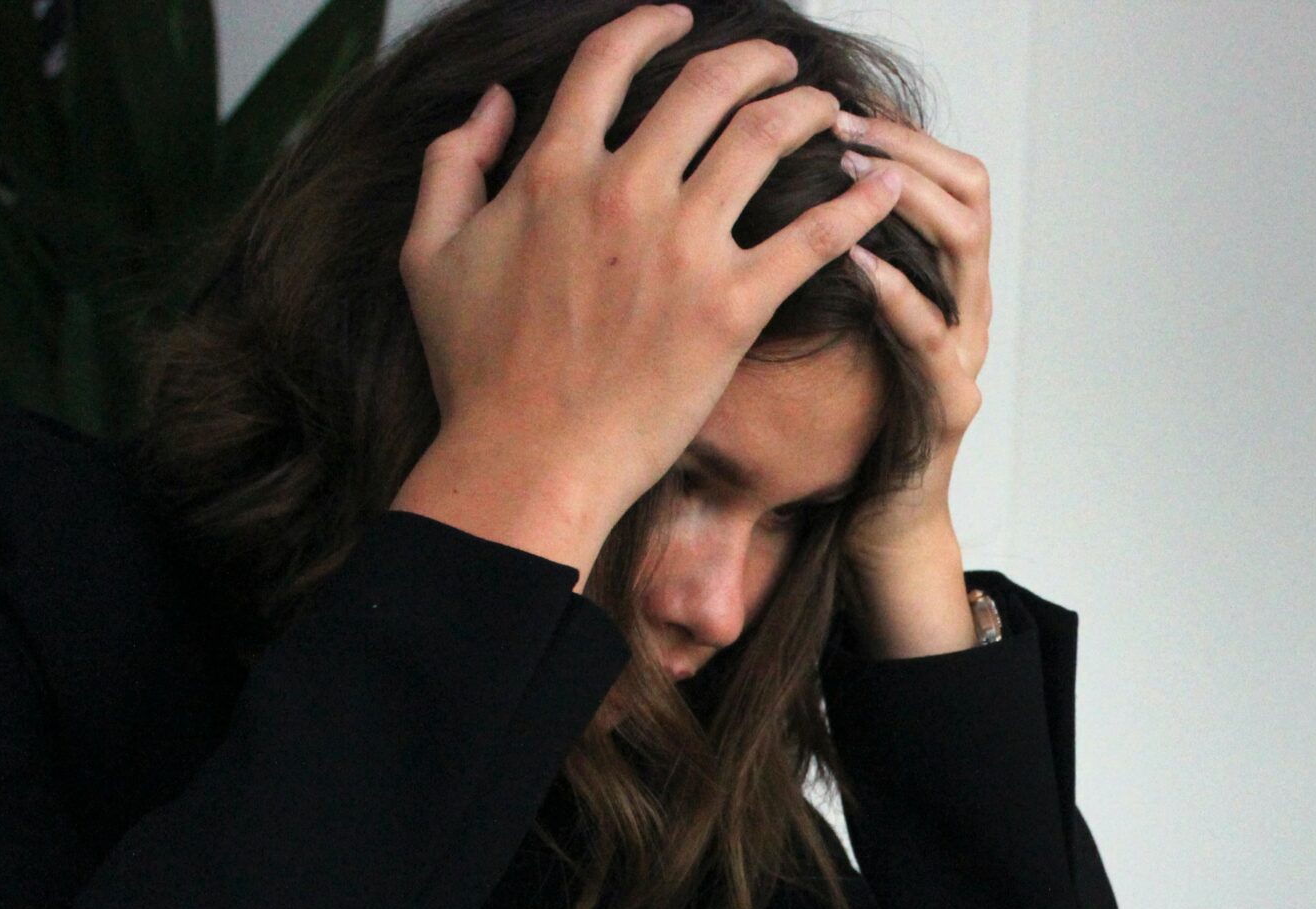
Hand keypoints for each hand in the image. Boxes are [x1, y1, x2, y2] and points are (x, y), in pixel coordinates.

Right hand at [390, 4, 905, 581]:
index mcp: (553, 170)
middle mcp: (624, 191)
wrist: (528, 459)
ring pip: (765, 139)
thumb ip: (454, 163)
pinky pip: (813, 237)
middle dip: (754, 60)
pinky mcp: (732, 308)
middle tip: (780, 64)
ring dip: (807, 110)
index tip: (680, 20)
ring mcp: (683, 247)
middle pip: (706, 85)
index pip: (610, 61)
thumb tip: (493, 103)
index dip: (651, 26)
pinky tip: (886, 184)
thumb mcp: (429, 253)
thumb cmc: (477, 371)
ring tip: (829, 109)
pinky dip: (858, 204)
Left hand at [835, 112, 992, 657]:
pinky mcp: (951, 405)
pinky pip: (934, 337)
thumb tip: (766, 184)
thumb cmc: (847, 421)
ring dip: (906, 200)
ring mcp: (966, 353)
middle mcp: (967, 305)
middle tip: (842, 126)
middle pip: (969, 193)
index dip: (904, 132)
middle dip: (906, 149)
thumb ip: (825, 259)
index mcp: (943, 279)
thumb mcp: (836, 322)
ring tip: (848, 175)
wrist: (876, 522)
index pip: (950, 174)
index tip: (843, 105)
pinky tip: (857, 262)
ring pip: (966, 249)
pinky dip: (898, 293)